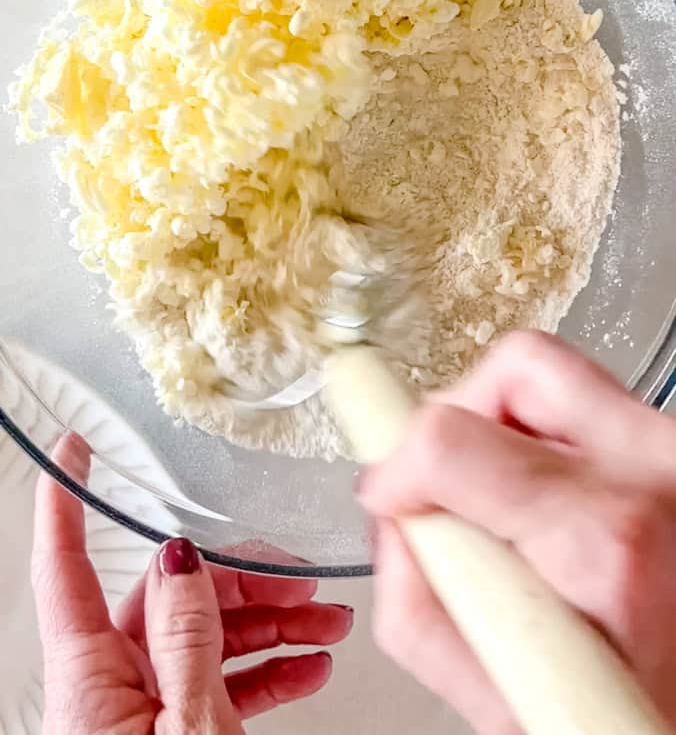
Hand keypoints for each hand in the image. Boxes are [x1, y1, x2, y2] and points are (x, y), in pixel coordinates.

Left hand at [32, 436, 352, 733]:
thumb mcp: (190, 728)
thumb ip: (187, 638)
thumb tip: (178, 562)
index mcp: (89, 679)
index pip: (69, 569)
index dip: (68, 502)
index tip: (77, 450)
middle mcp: (108, 692)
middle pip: (169, 602)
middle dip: (242, 581)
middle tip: (300, 576)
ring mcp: (141, 718)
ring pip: (202, 642)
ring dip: (268, 626)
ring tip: (327, 621)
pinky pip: (215, 687)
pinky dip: (264, 671)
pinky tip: (306, 665)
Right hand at [359, 329, 675, 734]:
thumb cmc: (634, 717)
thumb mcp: (505, 705)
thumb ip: (419, 615)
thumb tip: (396, 531)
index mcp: (605, 544)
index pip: (453, 442)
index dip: (397, 464)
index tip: (389, 490)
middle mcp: (652, 472)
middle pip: (517, 366)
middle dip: (456, 415)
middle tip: (445, 480)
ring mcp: (673, 450)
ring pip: (556, 370)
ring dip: (504, 420)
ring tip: (502, 494)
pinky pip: (592, 402)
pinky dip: (549, 439)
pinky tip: (552, 505)